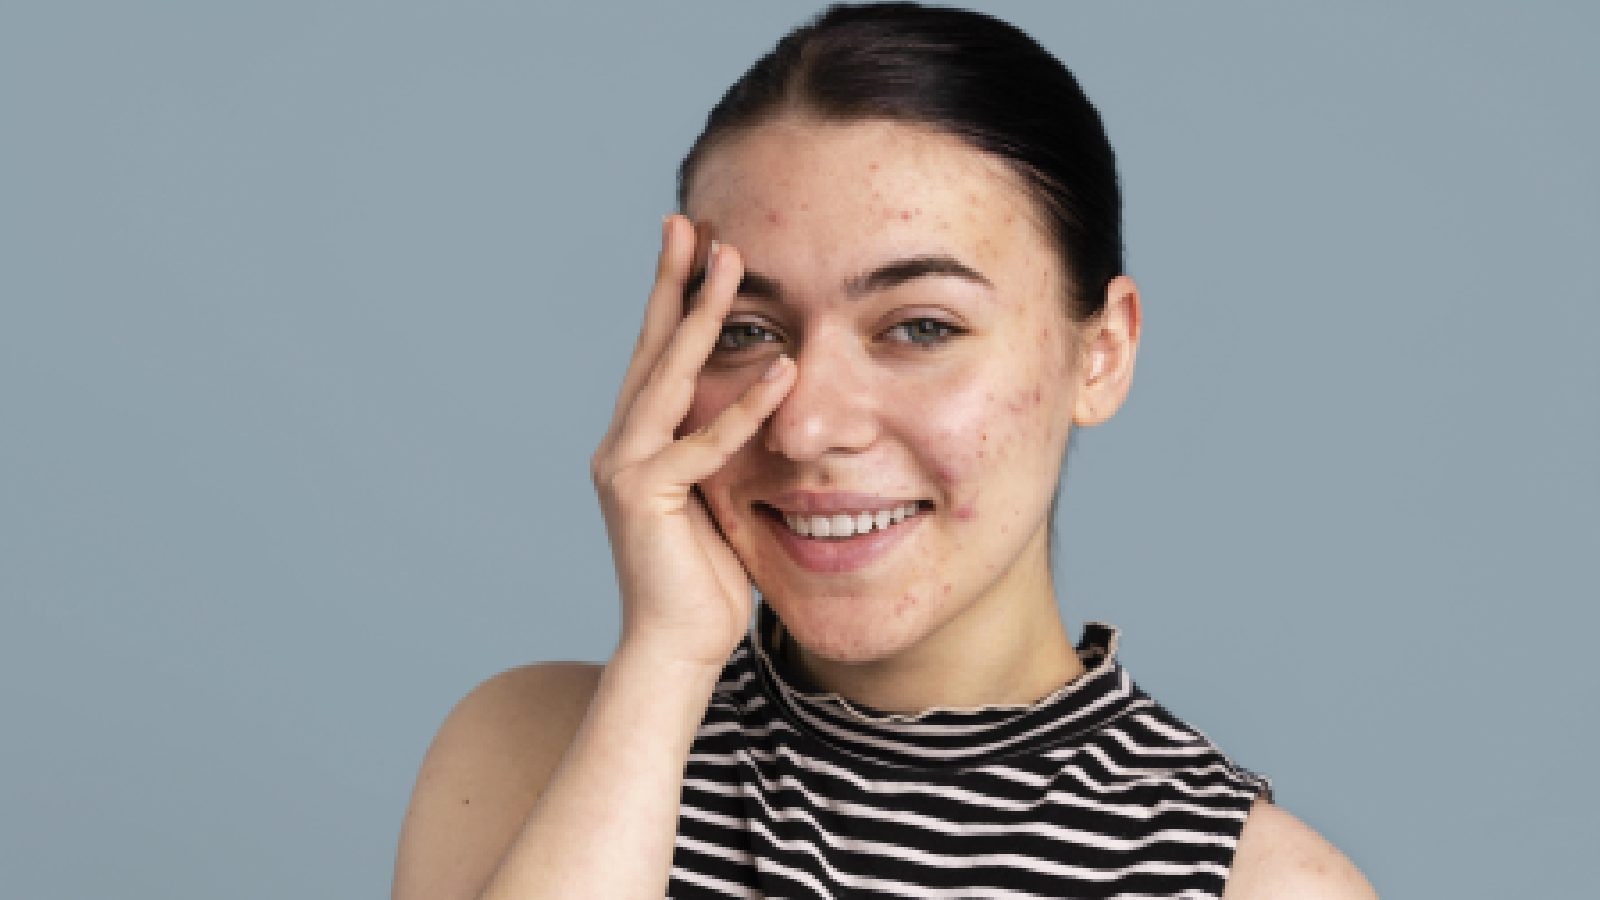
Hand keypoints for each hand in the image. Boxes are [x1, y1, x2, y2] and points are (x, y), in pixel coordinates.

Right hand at [590, 215, 794, 669]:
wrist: (676, 648)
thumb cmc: (705, 581)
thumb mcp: (718, 498)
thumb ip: (726, 450)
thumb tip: (763, 403)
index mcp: (637, 444)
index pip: (657, 357)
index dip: (672, 299)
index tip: (690, 245)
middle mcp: (621, 446)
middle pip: (650, 347)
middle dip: (671, 281)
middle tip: (688, 221)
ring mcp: (627, 468)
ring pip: (669, 376)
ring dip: (701, 314)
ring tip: (729, 260)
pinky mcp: (646, 497)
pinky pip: (705, 443)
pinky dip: (744, 407)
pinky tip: (780, 368)